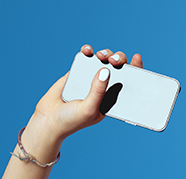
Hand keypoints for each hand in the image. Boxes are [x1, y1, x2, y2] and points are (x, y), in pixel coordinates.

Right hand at [27, 45, 143, 141]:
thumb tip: (106, 70)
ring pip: (103, 59)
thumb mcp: (90, 109)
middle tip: (114, 60)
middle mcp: (105, 86)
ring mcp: (91, 77)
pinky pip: (86, 57)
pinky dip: (88, 51)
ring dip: (105, 53)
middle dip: (119, 59)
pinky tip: (87, 49)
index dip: (135, 69)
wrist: (48, 119)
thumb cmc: (72, 120)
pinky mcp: (78, 71)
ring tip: (101, 55)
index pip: (129, 81)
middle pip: (118, 67)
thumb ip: (98, 91)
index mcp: (112, 98)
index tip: (137, 58)